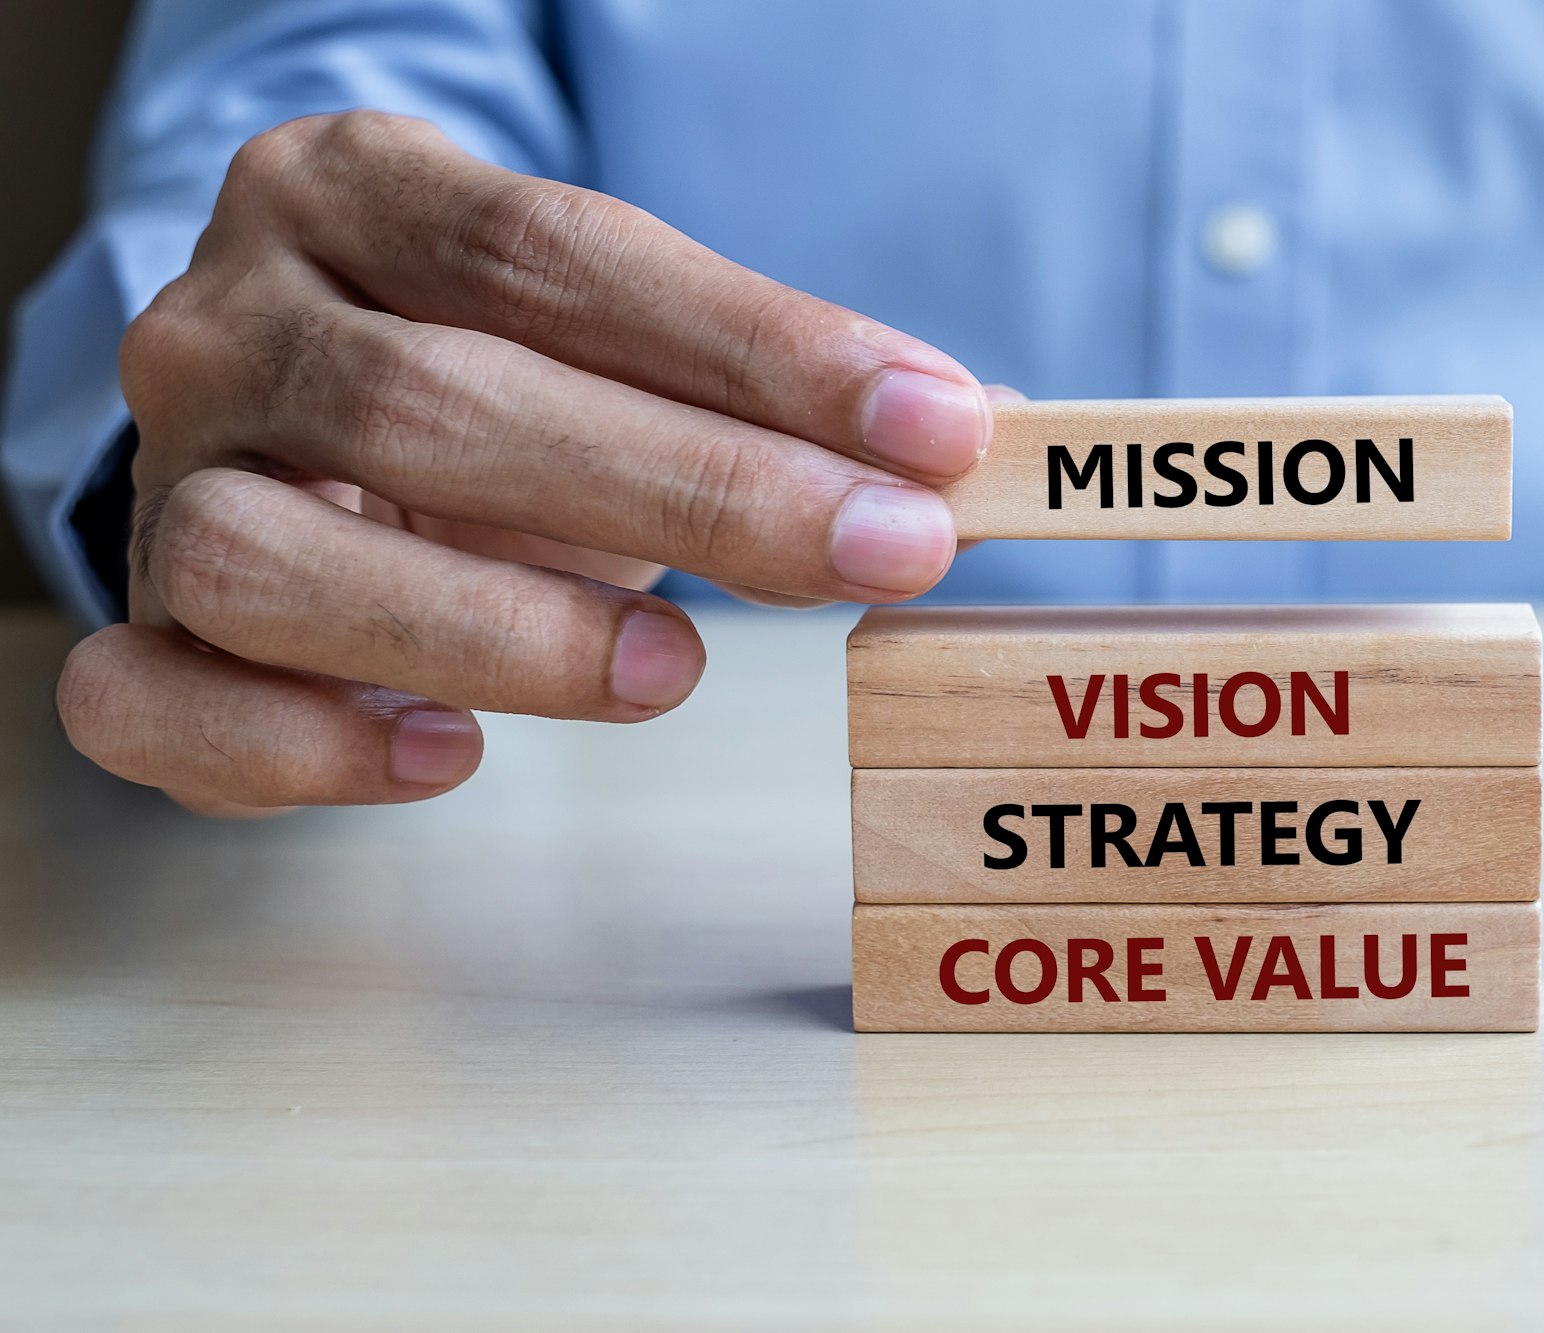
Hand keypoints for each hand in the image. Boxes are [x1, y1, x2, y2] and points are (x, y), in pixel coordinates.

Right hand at [57, 111, 995, 815]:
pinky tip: (451, 756)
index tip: (938, 430)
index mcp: (352, 195)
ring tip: (673, 676)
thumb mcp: (616, 346)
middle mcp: (230, 324)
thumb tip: (984, 438)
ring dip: (496, 628)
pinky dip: (303, 747)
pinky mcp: (134, 636)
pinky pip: (158, 700)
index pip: (555, 254)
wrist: (297, 431)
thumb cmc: (490, 383)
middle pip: (431, 401)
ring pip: (269, 561)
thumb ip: (766, 386)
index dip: (758, 346)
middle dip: (689, 490)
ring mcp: (167, 484)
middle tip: (875, 555)